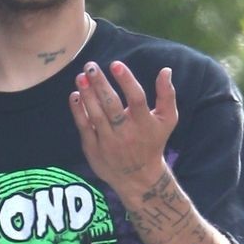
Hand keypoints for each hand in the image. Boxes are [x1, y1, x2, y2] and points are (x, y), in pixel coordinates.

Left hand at [70, 60, 177, 190]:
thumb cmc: (153, 142)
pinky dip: (78, 111)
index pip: (136, 99)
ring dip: (87, 95)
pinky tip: (75, 95)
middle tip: (91, 66)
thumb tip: (166, 70)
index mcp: (144, 124)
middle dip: (100, 84)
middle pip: (112, 106)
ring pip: (96, 115)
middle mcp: (126, 134)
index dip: (126, 81)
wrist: (139, 178)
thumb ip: (167, 95)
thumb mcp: (167, 121)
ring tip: (81, 77)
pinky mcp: (94, 150)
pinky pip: (84, 127)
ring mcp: (108, 143)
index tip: (116, 65)